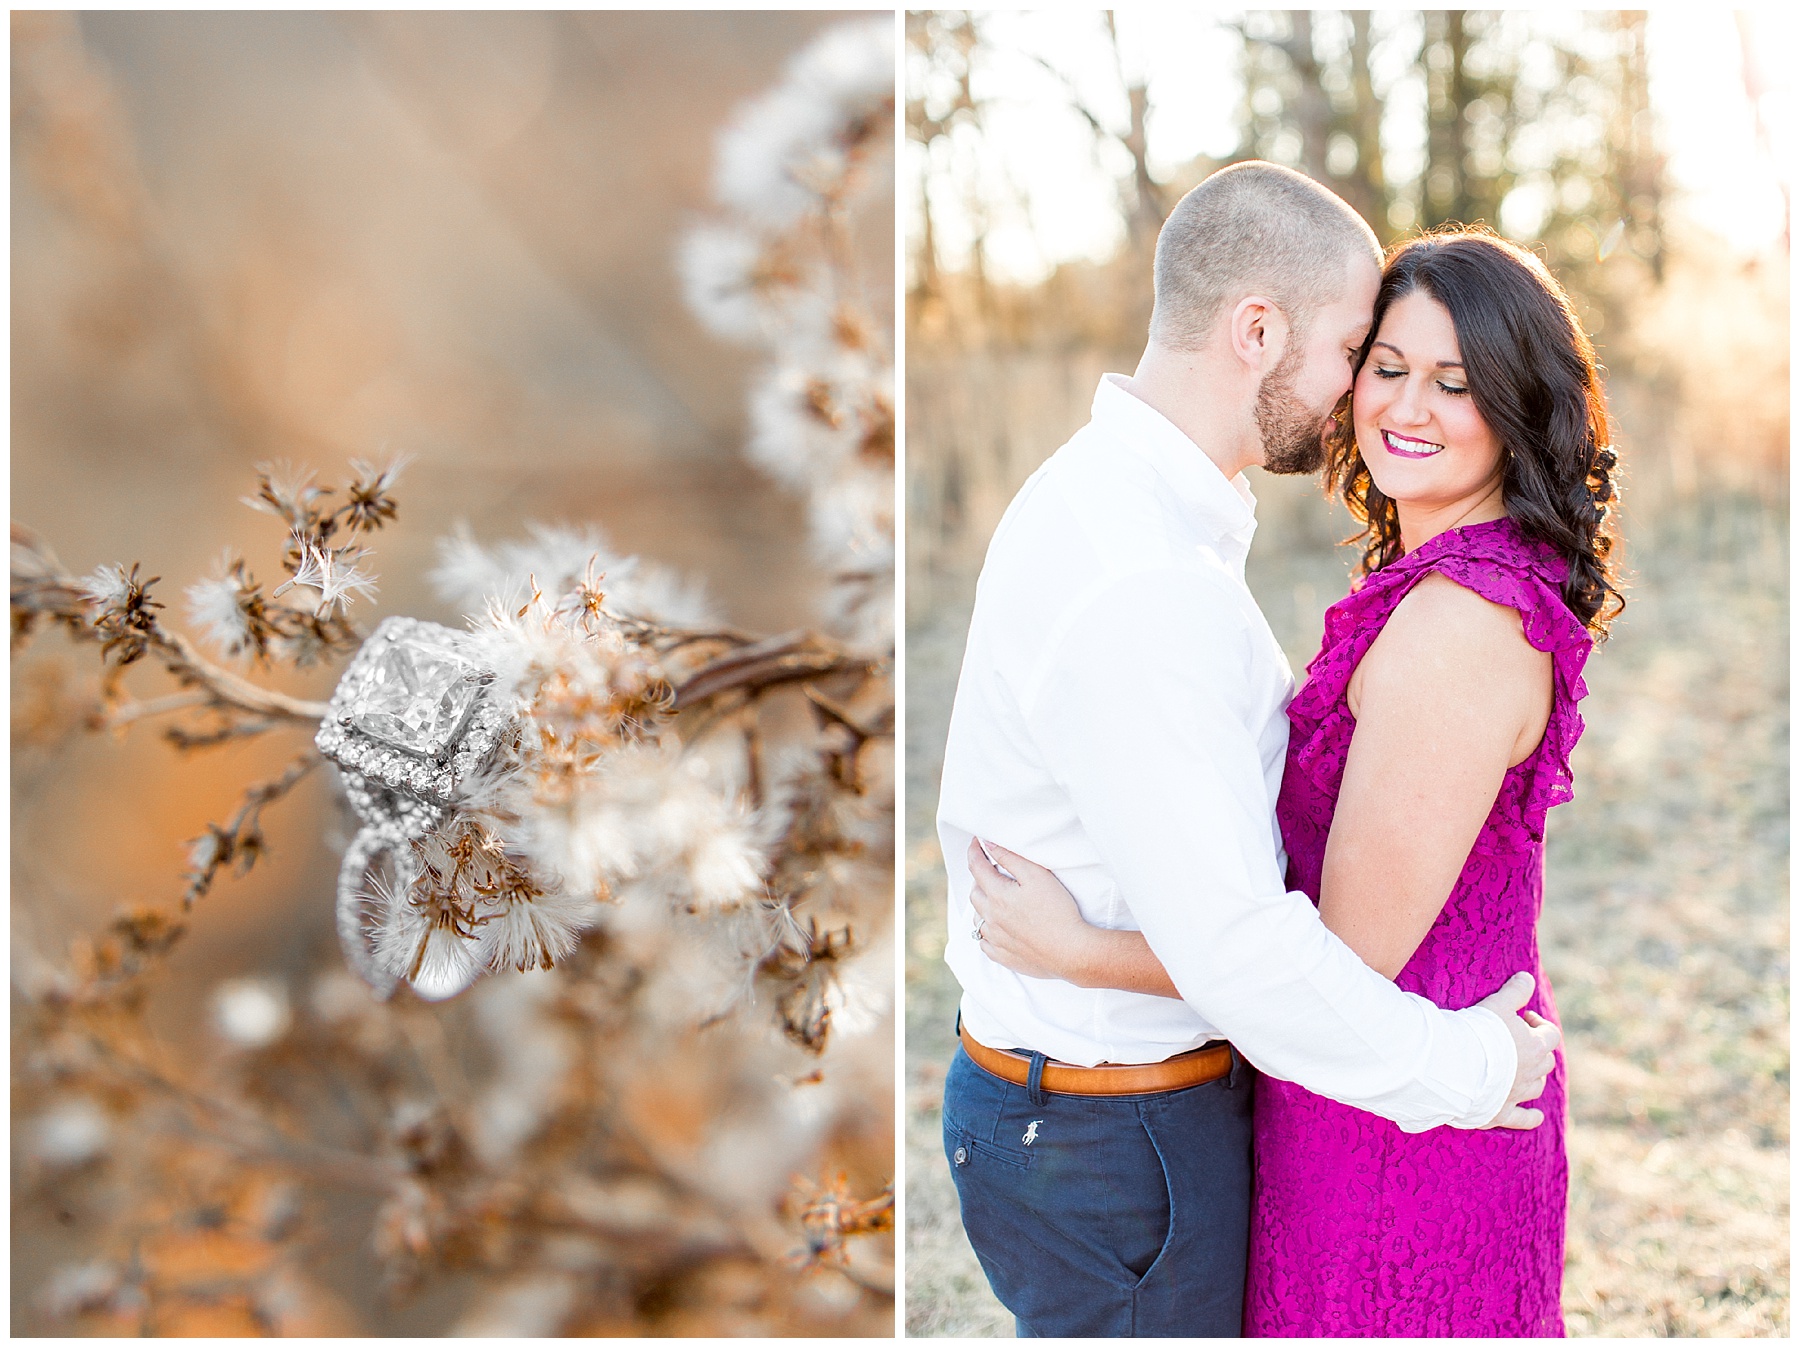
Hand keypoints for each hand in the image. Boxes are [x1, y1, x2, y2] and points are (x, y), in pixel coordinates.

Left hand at [966, 838, 1096, 982]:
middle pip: (974, 893)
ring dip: (982, 906)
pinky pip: (985, 943)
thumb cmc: (1057, 912)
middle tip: (991, 872)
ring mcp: (996, 939)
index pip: (976, 867)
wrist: (1070, 951)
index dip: (975, 851)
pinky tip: (996, 929)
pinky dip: (986, 933)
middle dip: (979, 879)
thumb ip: (1010, 857)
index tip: (976, 842)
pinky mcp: (1004, 957)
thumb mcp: (1036, 875)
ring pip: (977, 919)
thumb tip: (988, 845)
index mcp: (997, 896)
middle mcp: (991, 918)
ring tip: (994, 900)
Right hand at [1475, 971, 1561, 1129]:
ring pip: (1537, 1087)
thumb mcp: (1497, 1004)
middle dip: (1537, 1050)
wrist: (1452, 1066)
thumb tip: (1528, 977)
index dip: (1539, 1023)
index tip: (1523, 1016)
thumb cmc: (1476, 1033)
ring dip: (1534, 1078)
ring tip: (1522, 1070)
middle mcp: (1531, 1073)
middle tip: (1518, 1040)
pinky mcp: (1500, 1112)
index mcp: (1534, 1047)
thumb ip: (1515, 991)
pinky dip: (1531, 1117)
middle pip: (1546, 1061)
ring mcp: (1517, 1094)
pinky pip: (1523, 1118)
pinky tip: (1536, 1117)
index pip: (1550, 1034)